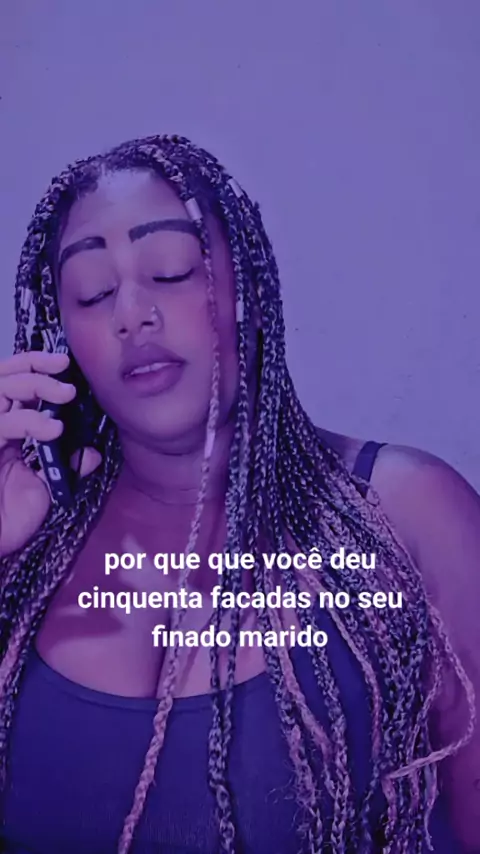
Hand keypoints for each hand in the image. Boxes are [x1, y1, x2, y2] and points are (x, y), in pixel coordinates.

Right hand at [0, 351, 101, 557]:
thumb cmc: (8, 520)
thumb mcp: (45, 489)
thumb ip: (67, 467)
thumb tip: (93, 453)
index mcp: (4, 431)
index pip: (14, 387)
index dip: (35, 368)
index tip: (65, 365)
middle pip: (3, 379)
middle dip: (35, 368)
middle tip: (65, 370)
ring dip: (34, 386)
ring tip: (66, 394)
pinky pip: (2, 426)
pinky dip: (29, 423)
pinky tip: (53, 430)